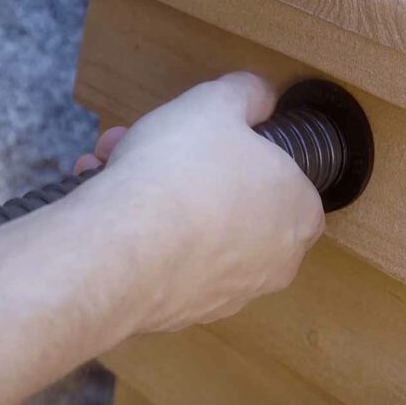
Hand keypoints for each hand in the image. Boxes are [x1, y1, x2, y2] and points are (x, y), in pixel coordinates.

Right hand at [81, 73, 324, 334]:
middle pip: (232, 200)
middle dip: (186, 166)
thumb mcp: (217, 103)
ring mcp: (229, 293)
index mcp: (298, 212)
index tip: (209, 136)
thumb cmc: (182, 171)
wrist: (122, 251)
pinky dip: (142, 234)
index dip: (246, 151)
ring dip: (156, 194)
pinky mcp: (184, 312)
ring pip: (194, 228)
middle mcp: (274, 261)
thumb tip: (258, 96)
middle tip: (150, 144)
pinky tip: (106, 208)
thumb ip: (247, 94)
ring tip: (112, 168)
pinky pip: (166, 260)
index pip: (288, 180)